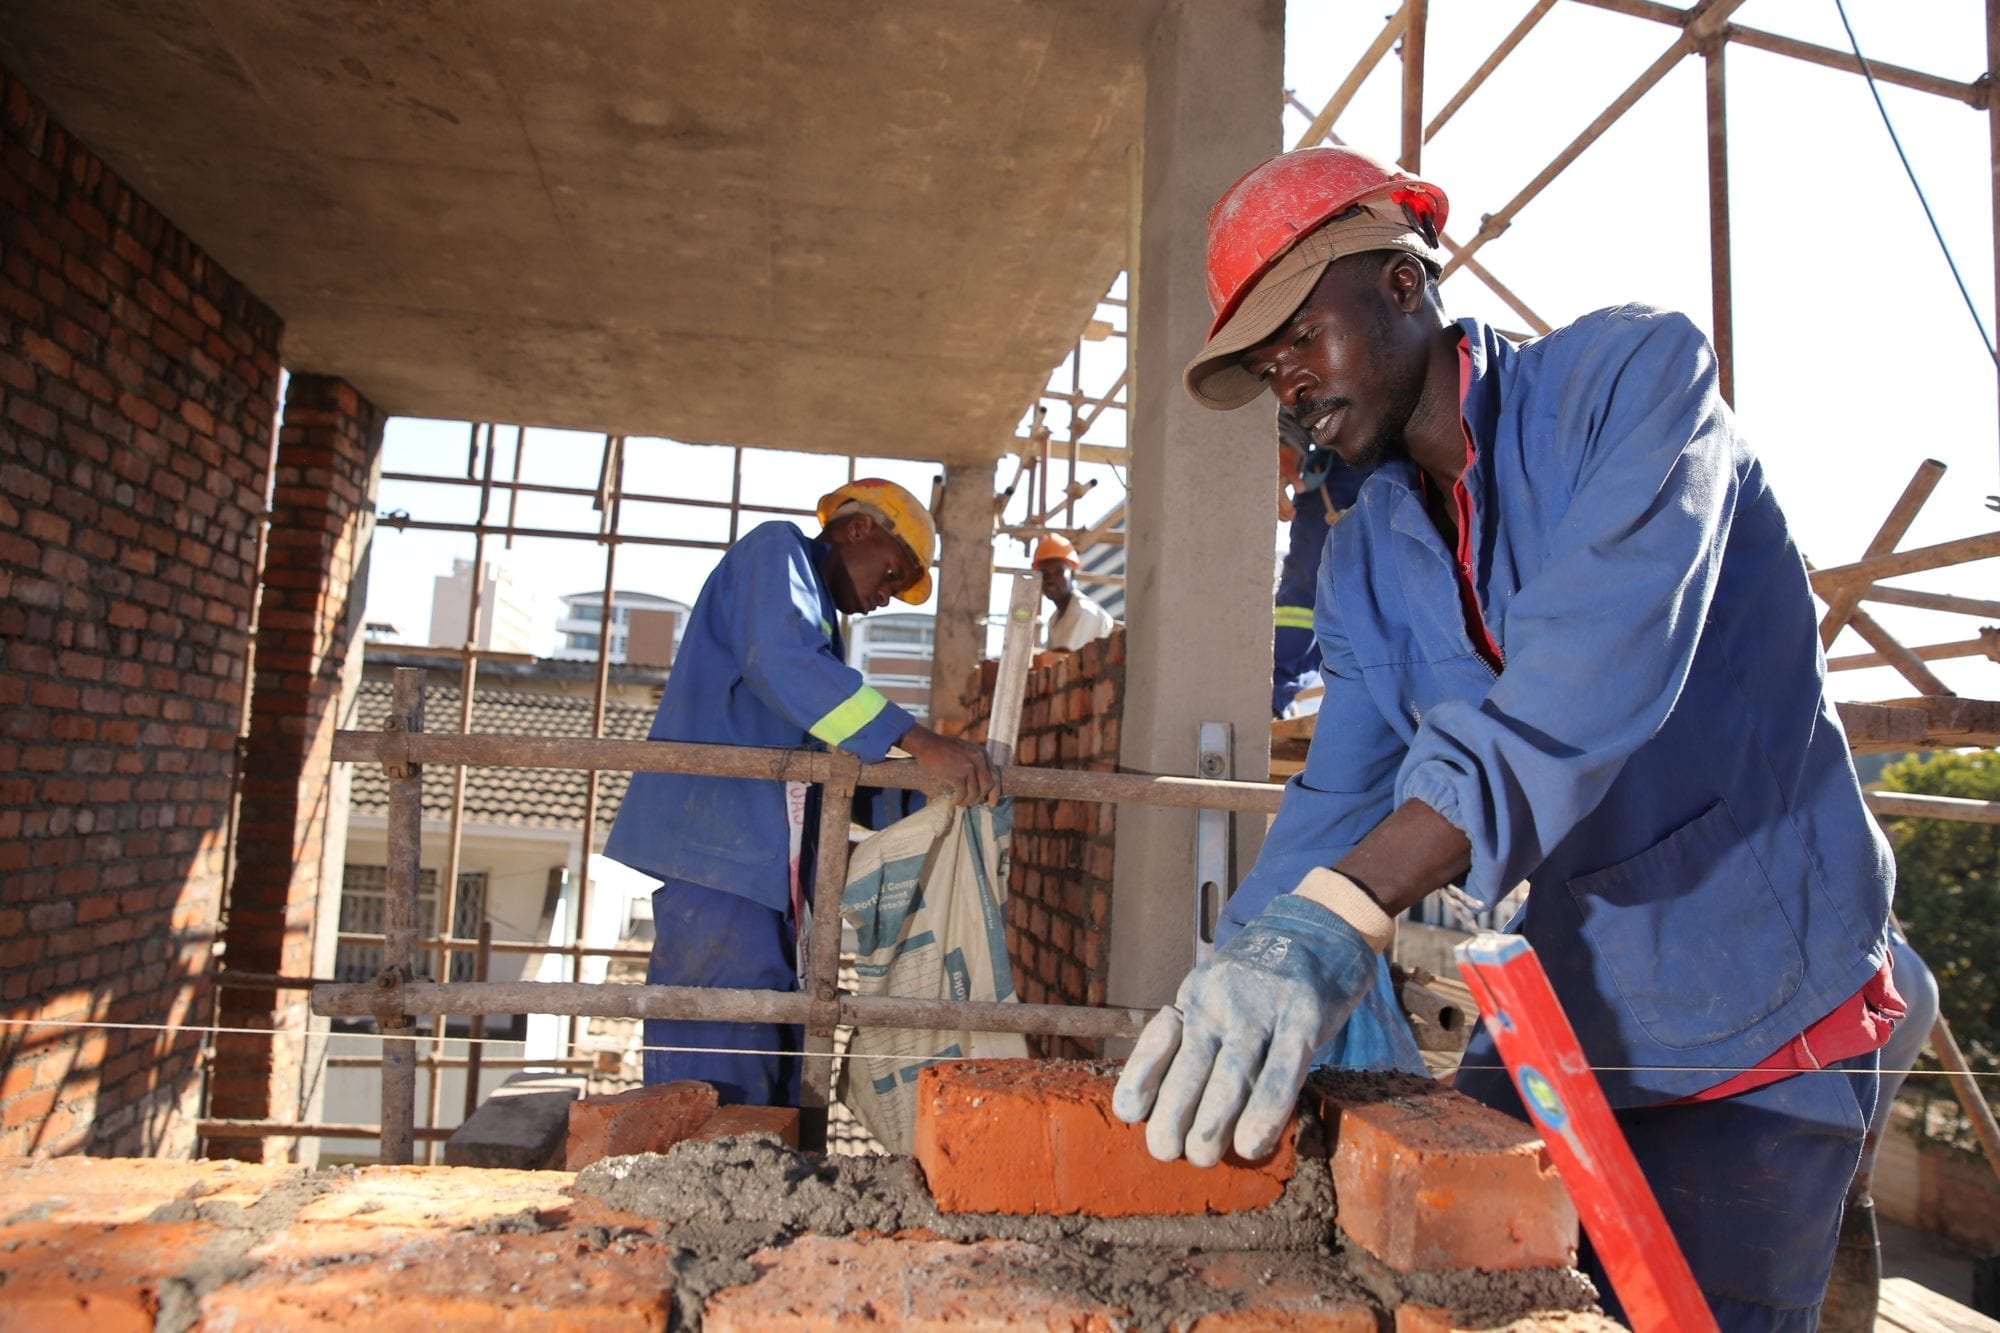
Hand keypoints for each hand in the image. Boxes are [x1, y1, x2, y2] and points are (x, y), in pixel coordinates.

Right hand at [900, 725, 998, 806]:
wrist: (927, 744)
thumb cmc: (943, 748)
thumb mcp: (965, 750)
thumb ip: (974, 761)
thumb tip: (979, 782)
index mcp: (982, 753)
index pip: (996, 775)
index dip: (995, 791)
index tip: (991, 802)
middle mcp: (978, 759)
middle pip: (988, 785)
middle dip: (981, 797)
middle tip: (974, 805)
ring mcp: (969, 767)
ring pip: (975, 792)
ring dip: (968, 801)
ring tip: (961, 803)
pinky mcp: (958, 775)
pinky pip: (962, 794)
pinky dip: (959, 800)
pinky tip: (953, 802)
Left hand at [1111, 893, 1377, 1165]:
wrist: (1320, 929)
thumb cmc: (1261, 978)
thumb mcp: (1216, 992)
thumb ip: (1195, 1035)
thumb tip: (1166, 1100)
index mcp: (1195, 997)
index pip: (1158, 1040)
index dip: (1141, 1078)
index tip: (1128, 1113)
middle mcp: (1222, 1002)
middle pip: (1191, 1066)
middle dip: (1173, 1114)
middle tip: (1163, 1151)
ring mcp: (1263, 1009)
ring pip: (1232, 1075)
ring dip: (1213, 1122)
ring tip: (1201, 1157)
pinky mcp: (1304, 1018)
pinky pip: (1282, 1073)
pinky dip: (1265, 1111)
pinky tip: (1252, 1141)